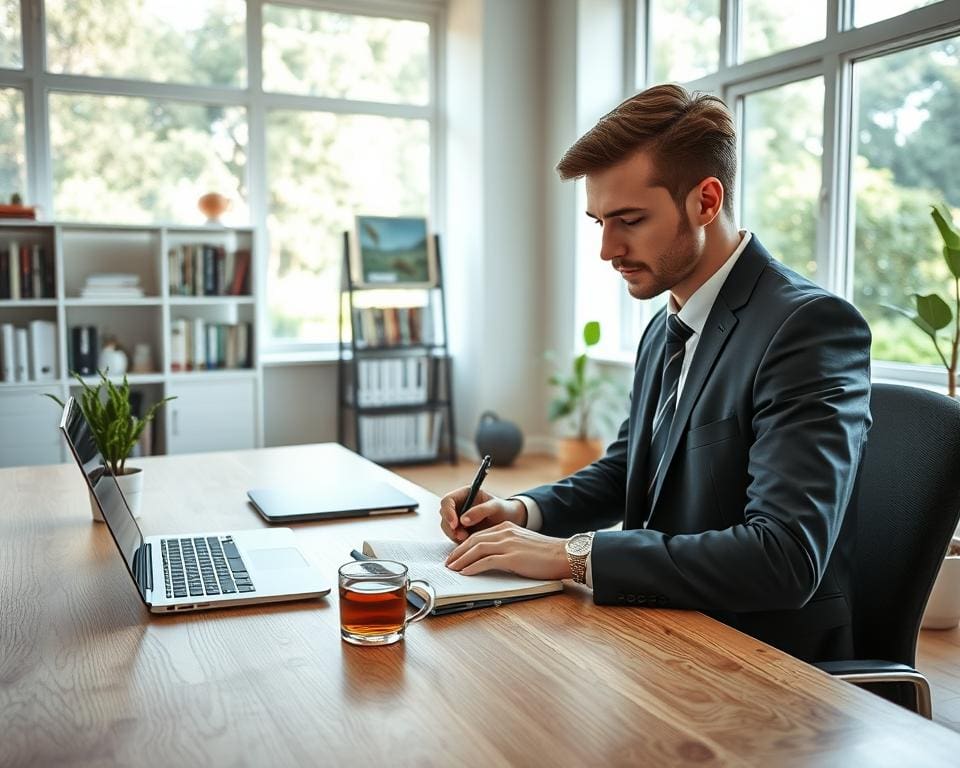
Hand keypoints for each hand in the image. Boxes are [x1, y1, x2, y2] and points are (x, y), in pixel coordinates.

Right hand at [438, 487, 526, 542]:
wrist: (510, 521)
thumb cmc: (504, 510)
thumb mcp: (496, 507)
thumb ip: (481, 510)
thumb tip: (463, 520)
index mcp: (465, 494)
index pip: (447, 501)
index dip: (448, 512)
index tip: (455, 524)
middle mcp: (459, 505)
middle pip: (444, 515)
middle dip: (451, 527)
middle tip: (463, 536)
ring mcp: (458, 518)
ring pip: (447, 527)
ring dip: (454, 535)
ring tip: (468, 539)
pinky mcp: (461, 530)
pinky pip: (453, 536)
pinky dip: (458, 541)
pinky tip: (470, 542)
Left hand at [445, 522, 570, 579]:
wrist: (563, 554)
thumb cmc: (545, 554)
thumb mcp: (522, 544)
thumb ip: (507, 547)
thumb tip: (490, 560)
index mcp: (507, 527)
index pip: (479, 535)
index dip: (464, 546)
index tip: (456, 555)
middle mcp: (505, 532)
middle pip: (474, 540)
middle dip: (458, 552)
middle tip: (448, 563)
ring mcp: (508, 543)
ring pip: (477, 549)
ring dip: (461, 559)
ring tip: (452, 569)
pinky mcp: (512, 556)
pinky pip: (487, 560)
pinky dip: (473, 567)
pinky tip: (466, 573)